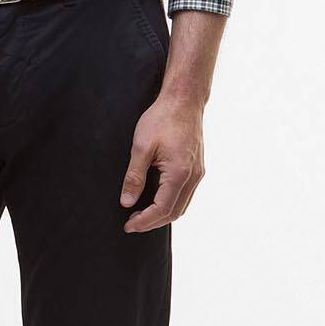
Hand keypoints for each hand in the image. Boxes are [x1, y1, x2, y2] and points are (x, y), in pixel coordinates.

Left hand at [120, 90, 204, 229]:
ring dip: (162, 214)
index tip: (128, 225)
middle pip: (174, 212)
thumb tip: (126, 202)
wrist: (184, 100)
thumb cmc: (162, 118)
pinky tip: (155, 199)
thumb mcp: (141, 146)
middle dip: (152, 222)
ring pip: (182, 206)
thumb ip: (134, 176)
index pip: (162, 209)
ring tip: (140, 214)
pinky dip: (171, 203)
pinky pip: (185, 195)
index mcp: (180, 172)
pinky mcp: (197, 168)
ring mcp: (198, 173)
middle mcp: (194, 176)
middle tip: (131, 223)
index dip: (144, 221)